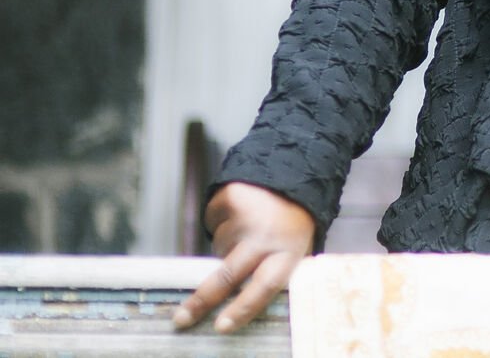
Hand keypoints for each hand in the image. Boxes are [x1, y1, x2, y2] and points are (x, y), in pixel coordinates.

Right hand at [172, 182, 315, 333]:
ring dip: (226, 248)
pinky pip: (212, 224)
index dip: (243, 308)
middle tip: (181, 318)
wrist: (293, 175)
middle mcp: (266, 234)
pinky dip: (220, 225)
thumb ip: (273, 272)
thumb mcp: (294, 249)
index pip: (265, 285)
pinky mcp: (228, 199)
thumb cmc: (291, 223)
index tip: (221, 326)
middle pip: (228, 275)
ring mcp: (245, 216)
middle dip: (201, 301)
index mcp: (289, 250)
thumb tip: (240, 304)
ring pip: (218, 248)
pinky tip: (239, 215)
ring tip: (248, 231)